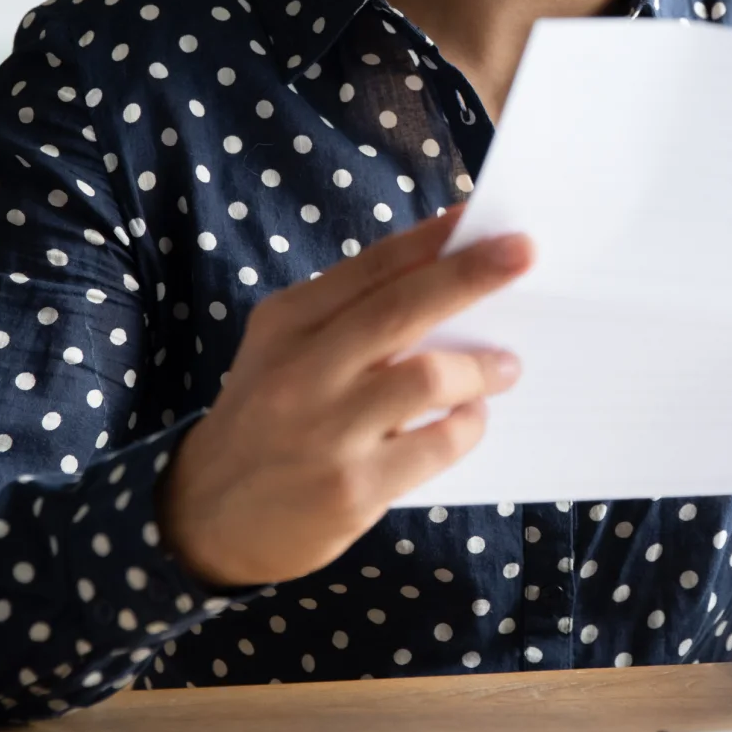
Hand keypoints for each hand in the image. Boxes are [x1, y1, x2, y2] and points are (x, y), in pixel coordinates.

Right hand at [163, 210, 532, 588]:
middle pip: (402, 308)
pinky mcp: (352, 489)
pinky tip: (471, 419)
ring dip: (482, 367)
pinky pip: (437, 445)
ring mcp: (327, 432)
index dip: (432, 238)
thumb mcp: (285, 351)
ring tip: (506, 367)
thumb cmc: (269, 418)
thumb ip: (351, 318)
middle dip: (471, 275)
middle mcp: (303, 371)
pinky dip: (468, 425)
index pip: (372, 266)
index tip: (481, 216)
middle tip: (524, 254)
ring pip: (429, 378)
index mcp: (288, 323)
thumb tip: (449, 281)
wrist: (207, 514)